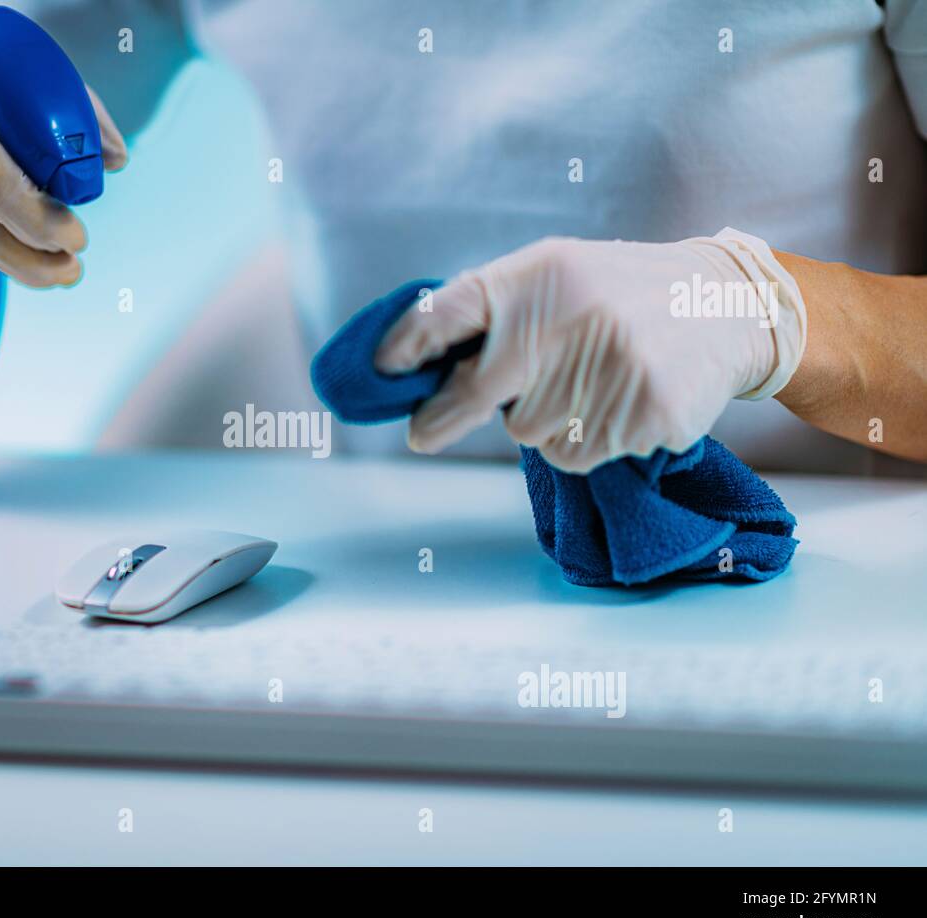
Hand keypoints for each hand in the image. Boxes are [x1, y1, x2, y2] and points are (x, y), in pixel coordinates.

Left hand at [374, 229, 806, 471]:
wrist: (726, 306)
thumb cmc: (618, 294)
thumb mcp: (556, 275)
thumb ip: (493, 311)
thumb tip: (415, 366)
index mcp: (542, 275)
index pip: (452, 309)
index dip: (408, 344)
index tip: (380, 371)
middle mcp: (572, 318)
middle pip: (476, 393)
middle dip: (441, 418)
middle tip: (422, 435)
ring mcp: (610, 369)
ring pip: (529, 434)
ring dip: (543, 421)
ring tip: (587, 381)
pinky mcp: (643, 415)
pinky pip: (576, 453)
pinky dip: (584, 439)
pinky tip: (616, 402)